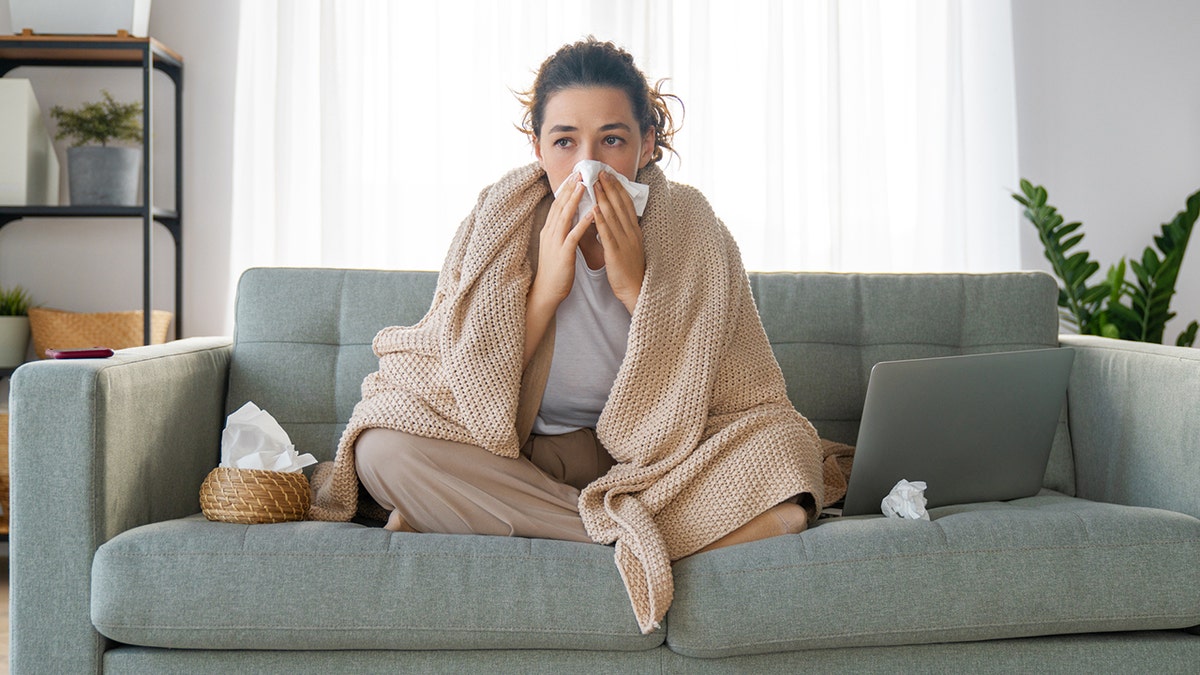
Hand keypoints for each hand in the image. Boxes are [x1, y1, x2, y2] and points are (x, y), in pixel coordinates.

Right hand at [531, 171, 592, 306]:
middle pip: (560, 205)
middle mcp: (550, 232)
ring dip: (575, 199)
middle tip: (579, 172)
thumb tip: (570, 217)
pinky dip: (582, 223)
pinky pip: (573, 235)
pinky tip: (592, 213)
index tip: (574, 175)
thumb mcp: (556, 245)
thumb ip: (561, 230)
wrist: (546, 292)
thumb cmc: (554, 270)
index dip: (565, 189)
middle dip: (570, 188)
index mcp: (549, 230)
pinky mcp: (563, 254)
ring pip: (565, 216)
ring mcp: (555, 242)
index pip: (557, 204)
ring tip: (584, 185)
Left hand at [593, 170, 644, 312]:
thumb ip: (622, 230)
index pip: (626, 204)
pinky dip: (600, 220)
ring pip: (613, 215)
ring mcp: (624, 241)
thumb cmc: (629, 269)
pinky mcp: (616, 252)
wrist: (635, 289)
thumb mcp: (629, 245)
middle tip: (600, 171)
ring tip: (594, 184)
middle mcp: (631, 232)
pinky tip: (594, 209)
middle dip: (609, 187)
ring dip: (603, 198)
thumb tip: (612, 217)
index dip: (617, 188)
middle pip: (620, 205)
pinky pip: (607, 233)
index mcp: (634, 230)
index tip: (609, 175)